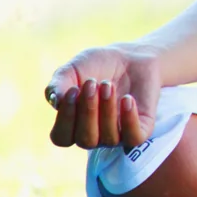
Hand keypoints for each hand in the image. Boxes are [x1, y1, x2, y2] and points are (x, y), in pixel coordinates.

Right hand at [45, 45, 162, 149]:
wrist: (131, 57)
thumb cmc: (96, 66)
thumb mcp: (72, 70)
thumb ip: (58, 85)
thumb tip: (55, 102)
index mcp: (73, 127)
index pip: (62, 138)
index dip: (66, 118)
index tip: (73, 90)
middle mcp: (94, 136)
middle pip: (86, 140)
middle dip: (88, 111)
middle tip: (93, 83)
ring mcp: (118, 134)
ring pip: (109, 138)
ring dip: (107, 110)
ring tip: (108, 85)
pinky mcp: (141, 129)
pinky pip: (134, 138)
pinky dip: (129, 120)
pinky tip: (127, 99)